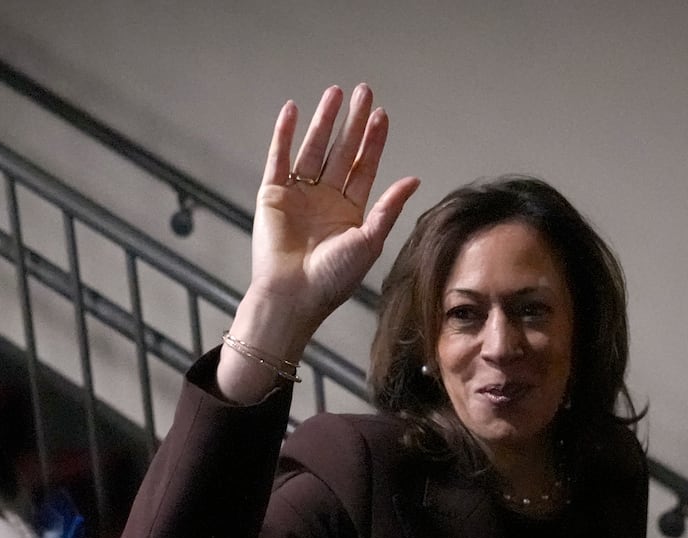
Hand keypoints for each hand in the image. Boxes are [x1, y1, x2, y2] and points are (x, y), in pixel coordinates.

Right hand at [222, 83, 419, 397]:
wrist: (294, 296)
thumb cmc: (333, 279)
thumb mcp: (370, 241)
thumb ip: (389, 208)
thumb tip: (414, 179)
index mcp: (349, 212)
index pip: (364, 167)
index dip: (373, 141)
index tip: (382, 115)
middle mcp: (325, 199)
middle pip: (342, 150)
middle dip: (353, 122)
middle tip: (364, 92)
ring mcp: (298, 194)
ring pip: (313, 148)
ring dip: (323, 121)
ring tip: (335, 93)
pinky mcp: (273, 194)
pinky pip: (279, 157)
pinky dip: (285, 134)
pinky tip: (293, 110)